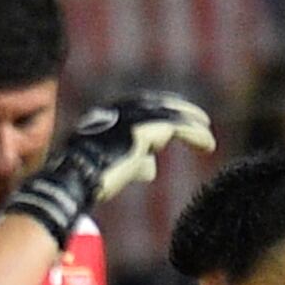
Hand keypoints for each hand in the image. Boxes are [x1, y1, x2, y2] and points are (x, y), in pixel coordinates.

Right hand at [4, 90, 214, 243]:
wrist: (76, 179)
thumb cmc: (88, 178)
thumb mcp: (114, 167)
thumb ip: (135, 163)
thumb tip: (152, 167)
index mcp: (110, 116)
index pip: (143, 108)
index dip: (163, 113)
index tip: (177, 122)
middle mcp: (121, 112)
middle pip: (159, 106)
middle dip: (180, 112)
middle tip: (200, 120)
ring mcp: (132, 119)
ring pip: (170, 115)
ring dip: (192, 124)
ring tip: (207, 133)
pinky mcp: (143, 131)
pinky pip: (177, 128)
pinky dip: (195, 135)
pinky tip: (208, 144)